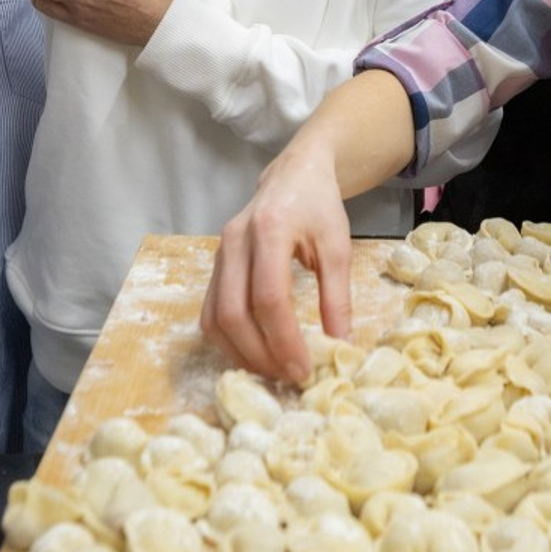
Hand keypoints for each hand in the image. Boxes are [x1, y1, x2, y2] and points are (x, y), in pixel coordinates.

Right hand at [201, 146, 353, 384]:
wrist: (294, 174)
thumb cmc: (319, 207)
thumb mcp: (338, 246)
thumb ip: (338, 297)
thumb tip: (340, 347)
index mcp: (269, 229)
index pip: (269, 298)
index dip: (284, 340)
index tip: (305, 369)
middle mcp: (235, 241)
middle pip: (233, 313)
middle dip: (260, 354)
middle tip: (289, 377)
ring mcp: (219, 252)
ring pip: (214, 317)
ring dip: (240, 353)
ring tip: (272, 371)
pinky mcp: (214, 264)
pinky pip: (210, 311)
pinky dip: (228, 340)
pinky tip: (253, 353)